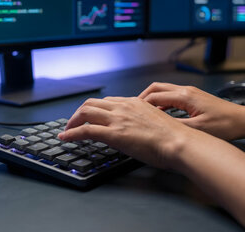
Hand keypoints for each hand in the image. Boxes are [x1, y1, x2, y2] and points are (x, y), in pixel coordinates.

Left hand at [59, 96, 196, 168]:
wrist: (179, 142)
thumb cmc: (174, 137)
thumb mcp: (156, 121)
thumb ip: (143, 121)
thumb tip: (137, 130)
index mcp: (135, 103)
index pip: (108, 102)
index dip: (95, 109)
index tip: (89, 116)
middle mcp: (124, 107)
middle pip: (92, 103)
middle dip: (79, 113)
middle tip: (74, 123)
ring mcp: (118, 119)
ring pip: (85, 112)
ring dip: (72, 121)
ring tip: (67, 131)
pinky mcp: (114, 133)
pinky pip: (85, 130)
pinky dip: (72, 133)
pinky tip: (66, 138)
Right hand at [138, 82, 244, 140]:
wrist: (243, 120)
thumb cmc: (225, 124)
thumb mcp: (198, 129)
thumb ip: (176, 126)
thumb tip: (158, 127)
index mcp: (185, 96)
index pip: (155, 96)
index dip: (141, 104)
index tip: (132, 112)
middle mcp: (187, 90)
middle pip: (157, 88)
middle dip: (143, 97)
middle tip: (133, 109)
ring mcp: (191, 92)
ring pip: (165, 91)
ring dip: (153, 99)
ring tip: (144, 112)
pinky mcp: (195, 97)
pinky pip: (173, 95)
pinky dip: (163, 102)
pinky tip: (161, 113)